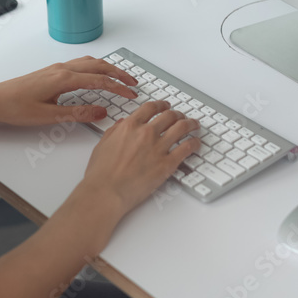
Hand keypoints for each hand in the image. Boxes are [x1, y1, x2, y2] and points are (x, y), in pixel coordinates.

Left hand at [0, 56, 138, 126]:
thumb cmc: (16, 108)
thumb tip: (101, 112)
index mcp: (63, 79)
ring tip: (120, 77)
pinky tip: (96, 75)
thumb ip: (77, 114)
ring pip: (89, 62)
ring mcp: (56, 68)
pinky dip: (95, 67)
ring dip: (107, 68)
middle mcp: (62, 69)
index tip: (132, 94)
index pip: (99, 80)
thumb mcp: (49, 116)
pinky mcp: (52, 71)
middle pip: (98, 66)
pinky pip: (80, 64)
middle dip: (118, 73)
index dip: (118, 87)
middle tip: (134, 83)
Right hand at [81, 101, 200, 215]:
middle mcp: (146, 133)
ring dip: (190, 124)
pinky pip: (187, 148)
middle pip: (169, 115)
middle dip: (177, 114)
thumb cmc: (101, 173)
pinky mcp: (167, 164)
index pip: (151, 108)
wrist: (106, 192)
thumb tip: (122, 124)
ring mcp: (158, 147)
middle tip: (181, 116)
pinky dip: (194, 143)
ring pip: (182, 128)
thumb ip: (115, 131)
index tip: (165, 106)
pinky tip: (196, 143)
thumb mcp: (103, 144)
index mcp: (130, 126)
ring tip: (194, 125)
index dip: (161, 104)